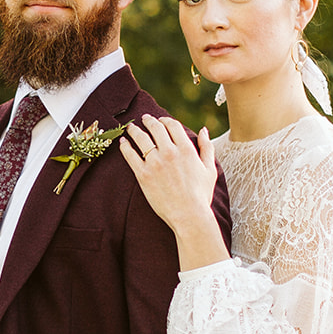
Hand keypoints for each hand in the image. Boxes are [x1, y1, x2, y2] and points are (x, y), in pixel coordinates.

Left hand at [120, 114, 217, 232]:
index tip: (160, 120)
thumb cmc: (201, 195)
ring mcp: (155, 163)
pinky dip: (125, 147)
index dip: (165, 120)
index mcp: (186, 149)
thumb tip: (204, 130)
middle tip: (143, 118)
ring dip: (134, 130)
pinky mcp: (143, 175)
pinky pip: (130, 156)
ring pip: (141, 139)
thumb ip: (207, 148)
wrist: (188, 215)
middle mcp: (170, 152)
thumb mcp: (210, 169)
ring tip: (130, 128)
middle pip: (155, 128)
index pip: (172, 125)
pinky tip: (123, 143)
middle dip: (148, 121)